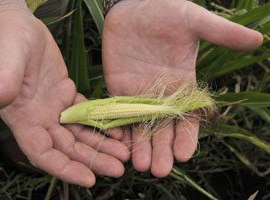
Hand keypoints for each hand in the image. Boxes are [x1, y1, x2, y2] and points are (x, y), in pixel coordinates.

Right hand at [0, 1, 128, 186]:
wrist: (19, 28)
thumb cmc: (9, 41)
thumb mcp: (7, 60)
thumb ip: (3, 82)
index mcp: (23, 118)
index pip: (43, 153)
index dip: (65, 169)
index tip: (89, 179)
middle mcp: (41, 119)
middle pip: (69, 148)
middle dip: (93, 160)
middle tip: (119, 168)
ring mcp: (55, 108)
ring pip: (81, 134)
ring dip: (102, 145)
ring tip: (125, 153)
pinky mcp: (67, 95)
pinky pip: (87, 114)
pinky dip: (101, 123)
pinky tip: (118, 129)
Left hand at [102, 0, 262, 176]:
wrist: (135, 6)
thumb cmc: (166, 12)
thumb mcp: (195, 22)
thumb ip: (222, 34)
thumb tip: (257, 40)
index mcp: (182, 87)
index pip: (187, 119)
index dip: (187, 137)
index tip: (185, 154)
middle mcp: (161, 96)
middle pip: (163, 130)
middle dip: (162, 150)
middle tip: (160, 169)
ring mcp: (138, 94)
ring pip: (141, 127)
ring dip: (140, 146)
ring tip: (141, 166)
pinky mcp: (118, 89)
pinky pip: (118, 114)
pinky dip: (119, 129)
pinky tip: (118, 144)